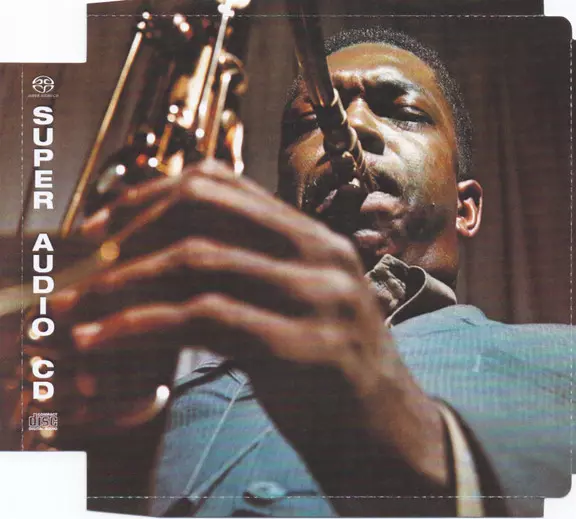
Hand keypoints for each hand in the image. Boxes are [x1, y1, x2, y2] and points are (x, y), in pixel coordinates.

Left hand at [52, 159, 448, 503]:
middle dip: (133, 228)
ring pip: (199, 259)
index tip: (104, 226)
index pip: (222, 183)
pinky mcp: (306, 347)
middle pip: (206, 205)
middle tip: (86, 261)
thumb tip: (164, 254)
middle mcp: (321, 254)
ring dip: (123, 283)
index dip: (152, 194)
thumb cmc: (328, 369)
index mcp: (314, 237)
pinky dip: (140, 326)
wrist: (387, 430)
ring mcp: (319, 297)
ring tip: (78, 308)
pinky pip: (205, 319)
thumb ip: (249, 272)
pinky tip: (104, 340)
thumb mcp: (295, 305)